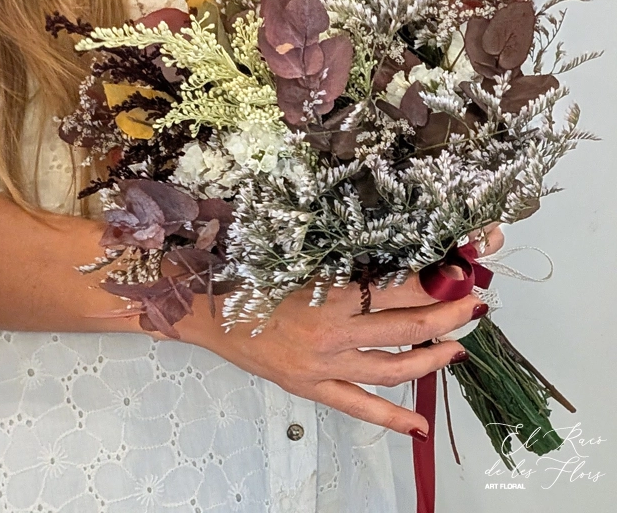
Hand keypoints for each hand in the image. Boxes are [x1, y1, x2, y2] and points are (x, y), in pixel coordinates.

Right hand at [181, 225, 504, 437]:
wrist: (213, 312)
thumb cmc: (256, 279)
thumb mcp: (303, 262)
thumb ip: (346, 265)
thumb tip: (394, 260)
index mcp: (329, 294)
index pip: (396, 289)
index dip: (432, 282)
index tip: (457, 273)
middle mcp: (332, 333)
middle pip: (405, 328)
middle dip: (446, 317)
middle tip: (473, 306)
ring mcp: (325, 366)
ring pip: (391, 369)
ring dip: (430, 360)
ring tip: (456, 350)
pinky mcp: (314, 388)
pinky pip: (359, 406)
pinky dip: (391, 419)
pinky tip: (419, 426)